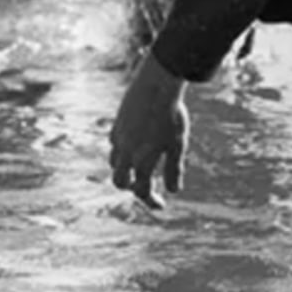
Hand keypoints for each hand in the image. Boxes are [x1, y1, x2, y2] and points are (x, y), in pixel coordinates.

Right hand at [108, 52, 188, 207]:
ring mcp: (118, 137)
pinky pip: (114, 143)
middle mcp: (125, 153)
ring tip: (138, 166)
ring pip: (114, 162)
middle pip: (120, 181)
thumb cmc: (171, 116)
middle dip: (130, 187)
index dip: (151, 201)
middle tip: (143, 187)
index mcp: (141, 162)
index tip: (161, 205)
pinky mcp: (117, 123)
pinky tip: (133, 144)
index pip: (142, 191)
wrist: (156, 86)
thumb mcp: (177, 145)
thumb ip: (174, 169)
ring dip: (125, 169)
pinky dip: (121, 150)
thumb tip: (174, 190)